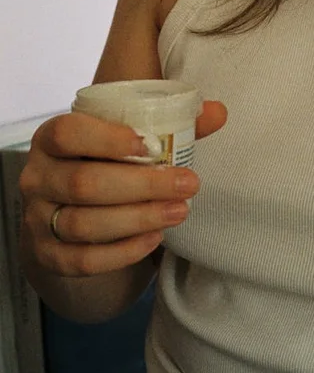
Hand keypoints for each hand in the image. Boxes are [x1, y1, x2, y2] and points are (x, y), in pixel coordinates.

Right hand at [18, 101, 226, 276]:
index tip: (152, 146)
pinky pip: (82, 260)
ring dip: (138, 219)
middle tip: (188, 184)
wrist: (67, 204)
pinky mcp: (47, 255)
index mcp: (52, 137)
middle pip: (84, 184)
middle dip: (143, 186)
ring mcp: (37, 218)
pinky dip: (121, 253)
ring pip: (84, 224)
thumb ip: (173, 120)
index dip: (108, 140)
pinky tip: (154, 239)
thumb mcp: (130, 133)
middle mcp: (37, 177)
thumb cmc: (105, 158)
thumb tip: (218, 111)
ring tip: (180, 211)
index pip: (68, 133)